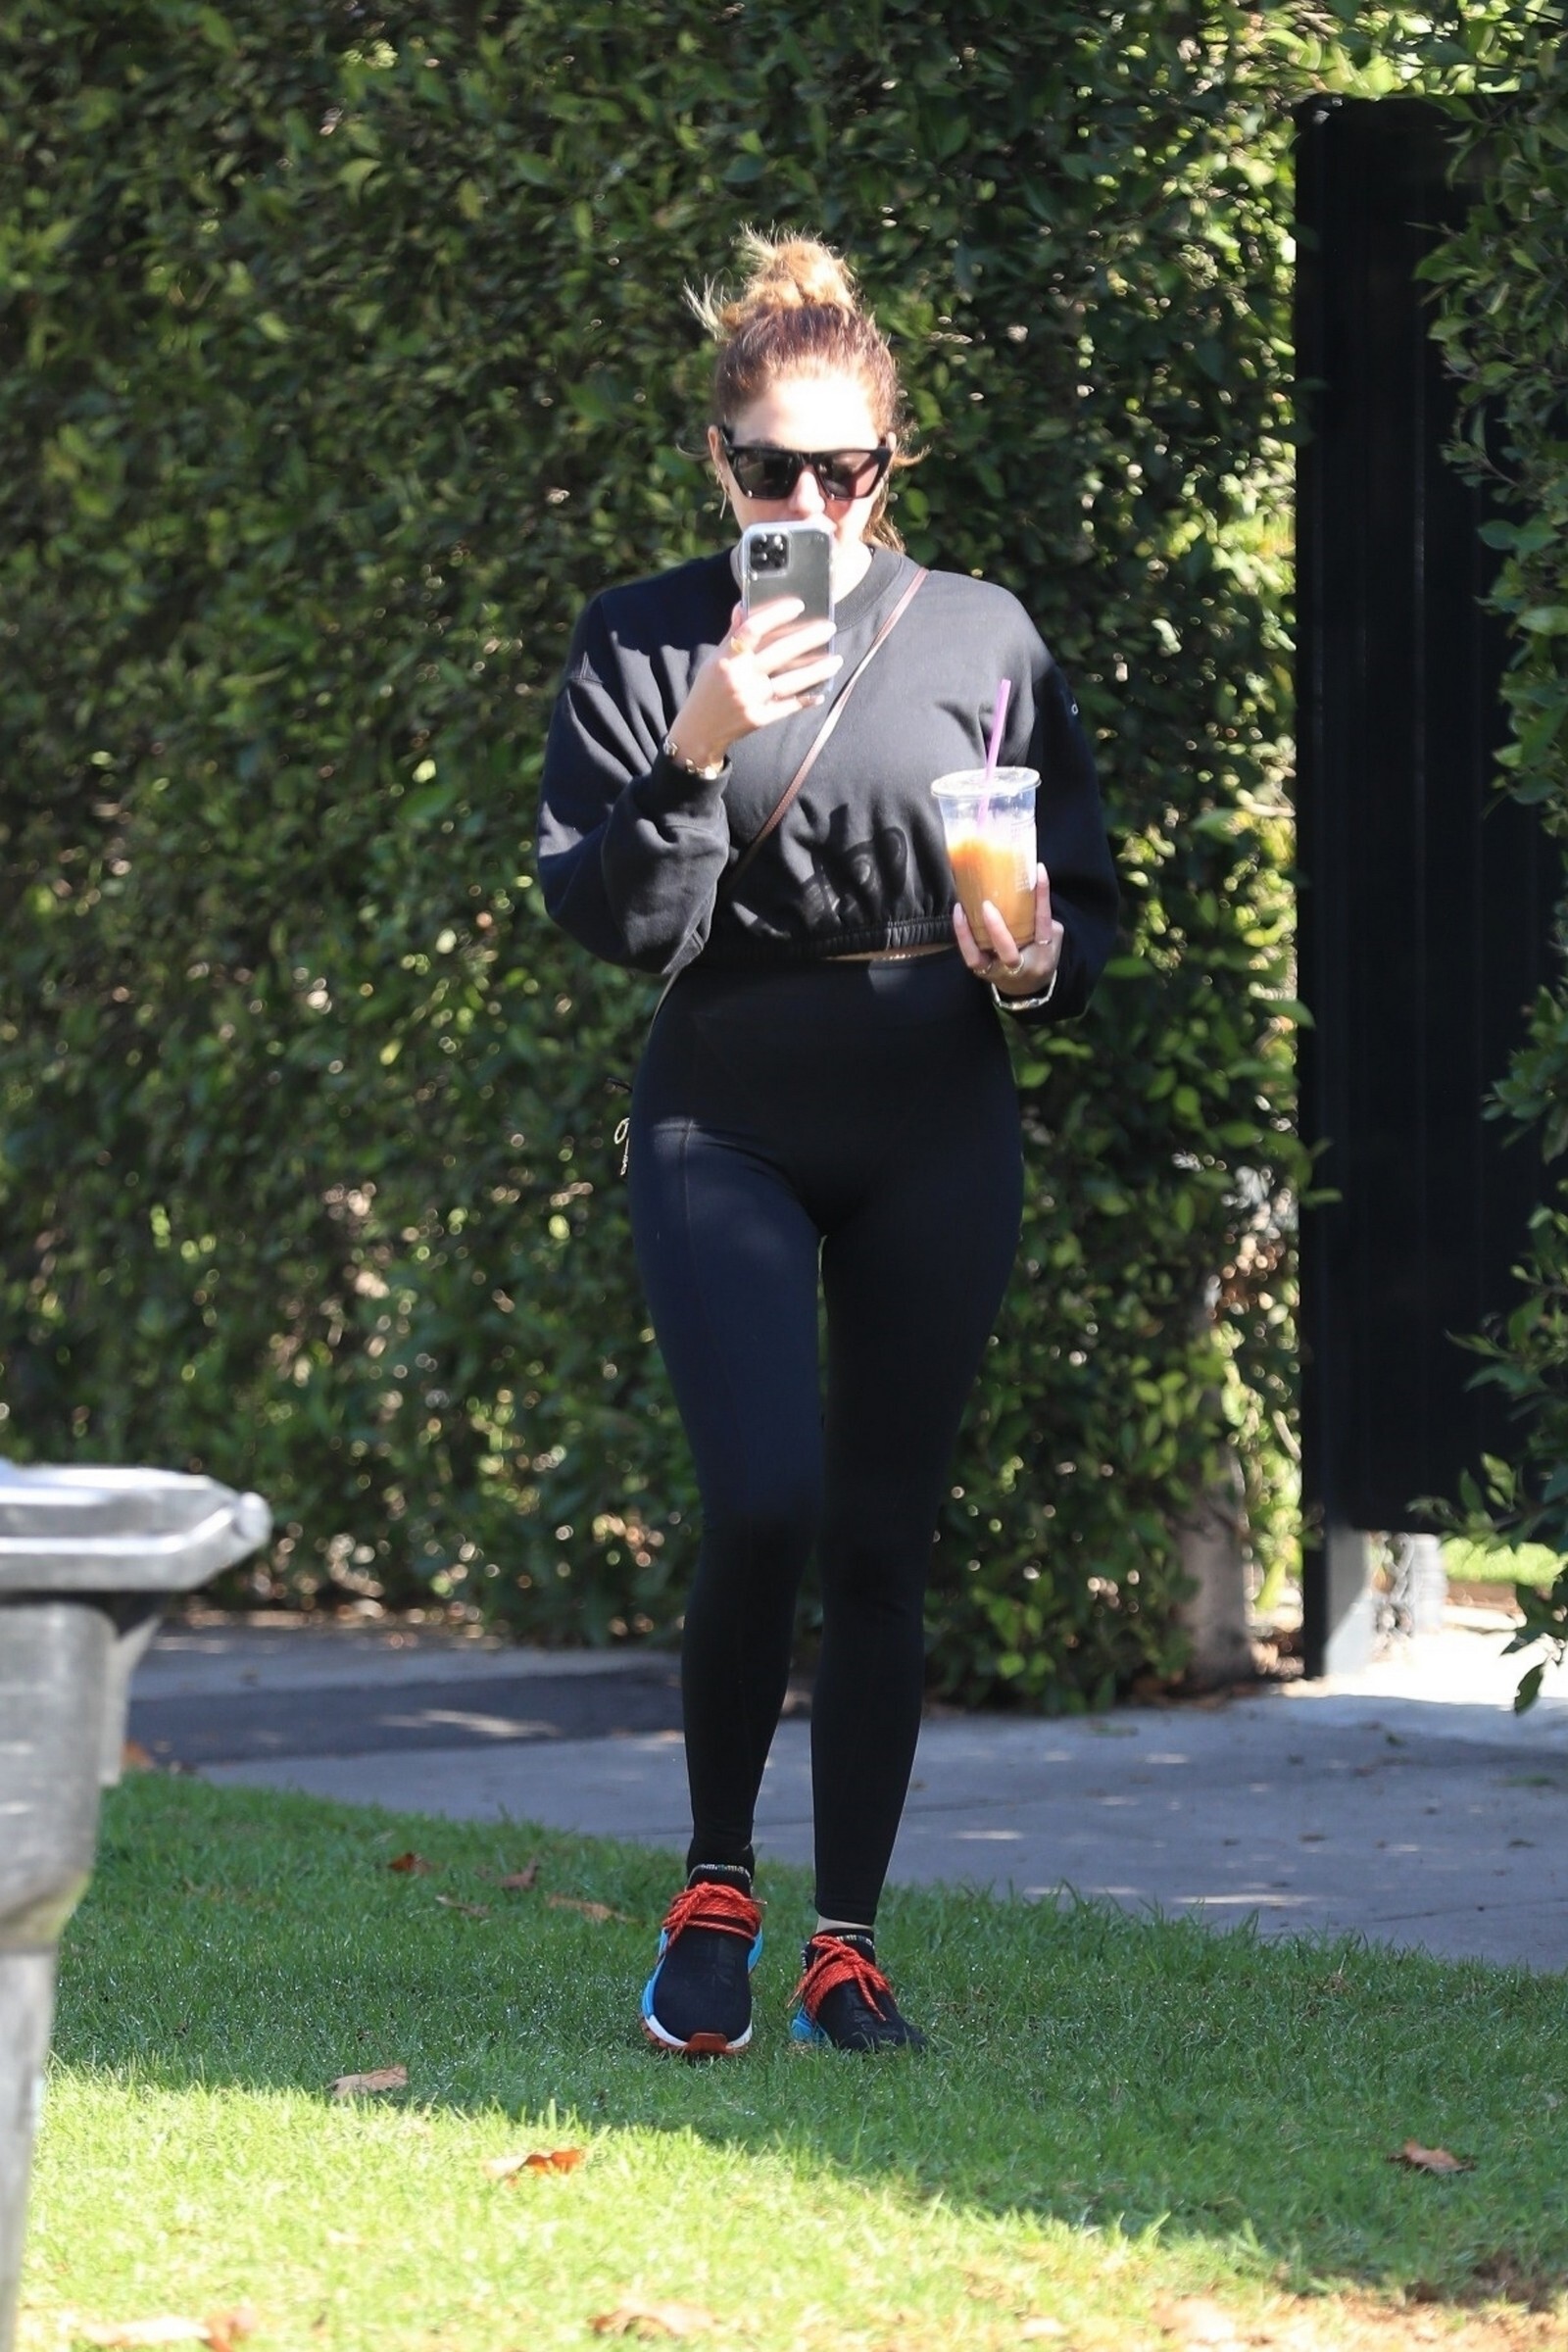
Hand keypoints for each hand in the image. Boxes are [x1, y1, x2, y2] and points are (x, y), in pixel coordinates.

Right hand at [665, 599, 841, 772]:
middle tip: (829, 628)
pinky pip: (787, 706)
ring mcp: (749, 700)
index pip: (752, 629)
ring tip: (836, 660)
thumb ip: (732, 635)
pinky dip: (805, 699)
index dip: (775, 614)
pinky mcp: (758, 719)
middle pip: (778, 653)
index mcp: (726, 659)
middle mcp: (738, 678)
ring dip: (816, 671)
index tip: (798, 605)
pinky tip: (821, 691)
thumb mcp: (715, 660)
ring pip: (789, 681)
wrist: (699, 731)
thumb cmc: (709, 689)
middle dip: (807, 638)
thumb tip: (743, 606)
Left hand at [952, 864, 1064, 995]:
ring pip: (979, 958)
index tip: (1039, 870)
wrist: (1029, 987)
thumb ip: (1040, 917)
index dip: (1042, 896)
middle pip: (1007, 951)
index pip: (1043, 921)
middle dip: (997, 929)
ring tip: (961, 908)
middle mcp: (1020, 966)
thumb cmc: (1040, 954)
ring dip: (967, 934)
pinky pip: (970, 956)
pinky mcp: (983, 971)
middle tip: (987, 904)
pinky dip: (962, 936)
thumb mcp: (1051, 938)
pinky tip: (959, 913)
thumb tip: (1027, 887)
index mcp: (1044, 953)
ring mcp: (998, 971)